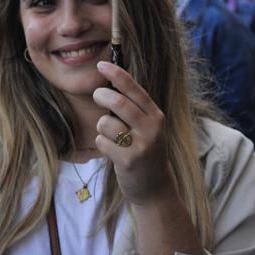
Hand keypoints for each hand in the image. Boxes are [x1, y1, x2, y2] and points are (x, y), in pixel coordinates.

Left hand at [92, 61, 174, 205]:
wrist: (155, 188)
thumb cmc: (145, 151)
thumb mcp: (148, 127)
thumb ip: (134, 108)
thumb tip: (109, 83)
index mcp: (156, 116)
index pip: (135, 89)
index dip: (116, 74)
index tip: (101, 65)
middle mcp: (151, 128)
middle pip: (119, 102)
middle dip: (102, 96)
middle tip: (98, 96)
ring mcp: (141, 145)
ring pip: (106, 123)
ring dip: (102, 126)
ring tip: (111, 135)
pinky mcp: (128, 161)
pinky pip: (102, 142)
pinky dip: (102, 143)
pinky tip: (112, 151)